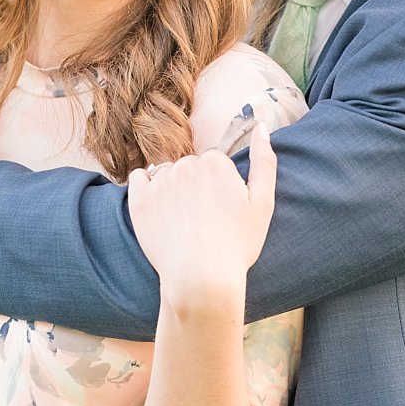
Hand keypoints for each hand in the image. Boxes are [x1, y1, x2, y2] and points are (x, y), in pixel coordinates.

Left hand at [126, 122, 277, 304]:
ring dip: (174, 188)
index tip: (222, 209)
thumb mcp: (263, 204)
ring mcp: (160, 183)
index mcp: (216, 163)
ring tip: (184, 221)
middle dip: (196, 185)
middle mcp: (186, 166)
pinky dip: (147, 188)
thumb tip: (262, 126)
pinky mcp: (139, 200)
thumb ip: (265, 161)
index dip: (220, 186)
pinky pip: (139, 179)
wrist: (201, 279)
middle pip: (191, 166)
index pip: (215, 162)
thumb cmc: (237, 244)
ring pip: (167, 173)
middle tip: (204, 219)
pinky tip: (160, 210)